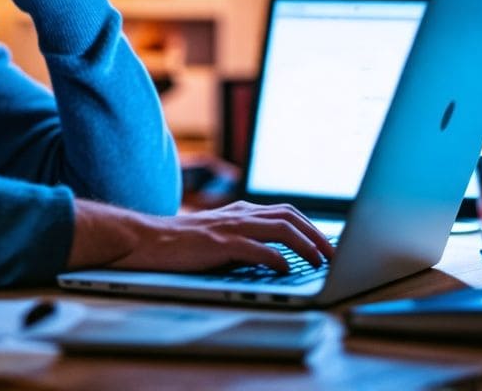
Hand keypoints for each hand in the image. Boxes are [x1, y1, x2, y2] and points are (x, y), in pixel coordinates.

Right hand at [68, 200, 335, 273]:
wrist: (146, 240)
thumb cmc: (181, 243)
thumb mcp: (218, 235)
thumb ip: (244, 238)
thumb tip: (276, 257)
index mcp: (241, 211)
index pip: (287, 212)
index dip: (312, 227)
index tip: (329, 245)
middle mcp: (240, 214)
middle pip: (291, 216)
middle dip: (318, 235)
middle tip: (335, 255)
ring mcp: (230, 227)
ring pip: (281, 228)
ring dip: (306, 245)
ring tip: (320, 263)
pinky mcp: (219, 243)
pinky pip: (257, 248)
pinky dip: (276, 258)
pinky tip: (285, 269)